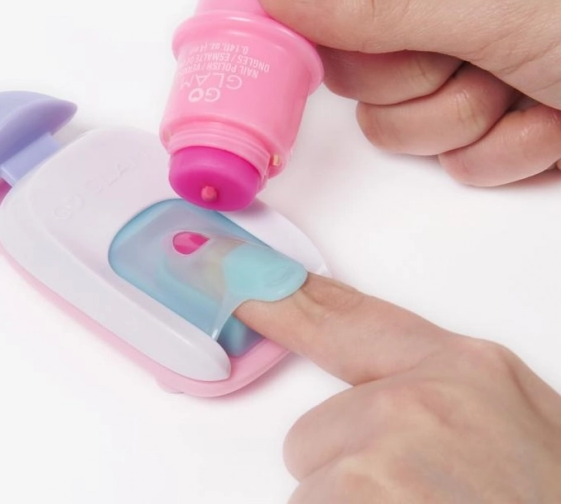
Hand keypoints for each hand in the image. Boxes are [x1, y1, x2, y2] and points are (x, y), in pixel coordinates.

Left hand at [236, 275, 560, 501]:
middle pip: (316, 432)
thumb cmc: (550, 495)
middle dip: (349, 473)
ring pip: (314, 489)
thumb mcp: (521, 427)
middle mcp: (418, 403)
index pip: (348, 319)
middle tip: (418, 495)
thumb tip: (380, 399)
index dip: (284, 301)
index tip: (236, 283)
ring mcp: (387, 458)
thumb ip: (445, 397)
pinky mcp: (362, 501)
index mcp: (464, 370)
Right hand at [253, 0, 560, 185]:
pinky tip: (547, 121)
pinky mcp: (475, 123)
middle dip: (418, 83)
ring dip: (465, 122)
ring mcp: (452, 68)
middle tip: (480, 60)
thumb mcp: (484, 2)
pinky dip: (502, 150)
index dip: (323, 30)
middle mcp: (432, 5)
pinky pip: (448, 157)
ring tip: (526, 91)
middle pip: (353, 70)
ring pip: (393, 126)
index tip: (350, 53)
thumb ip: (369, 3)